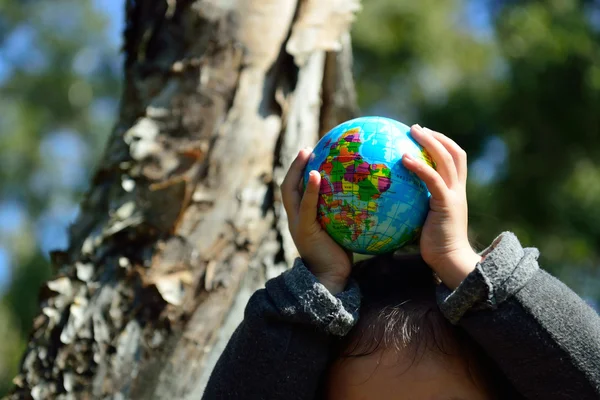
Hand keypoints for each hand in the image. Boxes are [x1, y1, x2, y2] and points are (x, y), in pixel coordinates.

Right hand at [281, 149, 352, 293]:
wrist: (331, 279)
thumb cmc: (340, 258)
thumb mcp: (342, 232)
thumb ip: (348, 216)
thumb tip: (372, 199)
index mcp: (302, 219)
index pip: (296, 191)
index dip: (299, 173)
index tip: (310, 154)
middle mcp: (295, 219)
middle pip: (287, 187)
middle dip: (294, 166)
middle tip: (306, 148)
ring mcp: (297, 223)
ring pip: (290, 191)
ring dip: (296, 170)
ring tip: (306, 153)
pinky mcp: (304, 229)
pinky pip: (306, 205)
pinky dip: (309, 189)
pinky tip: (315, 175)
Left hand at [402, 125, 481, 288]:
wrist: (451, 260)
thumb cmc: (435, 245)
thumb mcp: (426, 220)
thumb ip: (417, 206)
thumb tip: (394, 199)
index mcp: (455, 192)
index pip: (455, 160)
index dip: (443, 144)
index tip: (424, 135)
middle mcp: (458, 190)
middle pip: (454, 153)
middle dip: (436, 137)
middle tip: (416, 128)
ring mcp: (454, 195)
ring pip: (446, 159)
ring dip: (429, 142)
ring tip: (412, 132)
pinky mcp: (446, 204)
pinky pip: (432, 179)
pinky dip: (419, 166)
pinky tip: (404, 158)